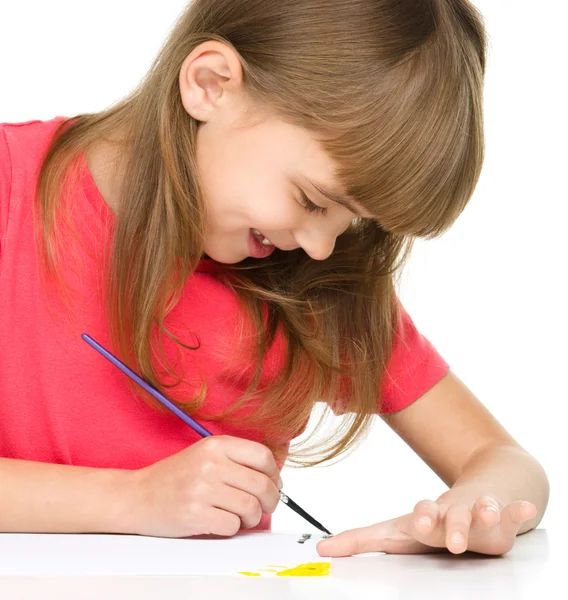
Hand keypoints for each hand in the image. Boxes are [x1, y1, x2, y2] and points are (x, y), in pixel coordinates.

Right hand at [128, 436, 282, 537]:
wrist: (137, 496)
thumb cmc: (175, 477)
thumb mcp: (205, 454)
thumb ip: (236, 459)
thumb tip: (273, 477)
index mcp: (216, 445)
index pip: (263, 456)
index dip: (275, 474)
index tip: (274, 483)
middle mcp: (211, 464)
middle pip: (262, 484)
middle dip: (271, 500)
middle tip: (265, 506)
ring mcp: (202, 489)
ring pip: (251, 508)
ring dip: (252, 518)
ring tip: (241, 516)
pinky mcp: (195, 514)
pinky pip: (232, 526)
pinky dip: (232, 528)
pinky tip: (220, 522)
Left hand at [317, 495, 537, 556]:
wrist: (474, 488)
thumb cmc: (431, 518)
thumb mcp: (397, 531)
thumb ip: (361, 541)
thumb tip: (321, 549)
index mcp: (427, 514)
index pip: (421, 513)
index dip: (422, 517)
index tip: (419, 522)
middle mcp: (452, 509)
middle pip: (452, 513)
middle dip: (451, 522)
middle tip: (452, 537)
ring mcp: (478, 510)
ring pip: (482, 509)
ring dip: (485, 511)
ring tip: (489, 514)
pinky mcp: (503, 514)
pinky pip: (513, 510)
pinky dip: (519, 510)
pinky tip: (524, 508)